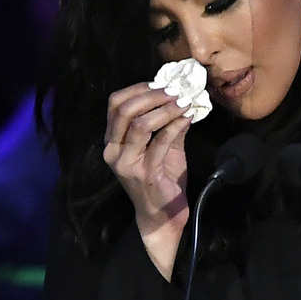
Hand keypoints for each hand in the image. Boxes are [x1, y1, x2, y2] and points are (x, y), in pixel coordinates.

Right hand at [103, 82, 192, 278]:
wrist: (163, 216)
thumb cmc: (161, 180)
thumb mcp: (163, 147)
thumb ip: (168, 124)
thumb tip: (181, 97)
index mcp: (112, 142)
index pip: (115, 105)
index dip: (138, 89)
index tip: (161, 83)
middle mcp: (114, 152)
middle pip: (124, 110)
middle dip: (152, 95)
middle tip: (175, 90)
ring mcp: (127, 164)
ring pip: (141, 124)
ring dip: (165, 109)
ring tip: (183, 101)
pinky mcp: (145, 173)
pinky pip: (160, 142)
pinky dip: (176, 125)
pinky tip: (188, 117)